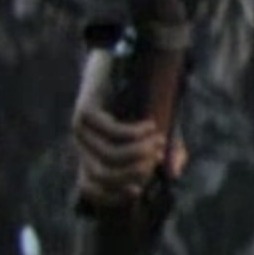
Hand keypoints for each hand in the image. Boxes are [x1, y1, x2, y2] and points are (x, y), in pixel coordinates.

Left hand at [71, 47, 184, 210]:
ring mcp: (81, 128)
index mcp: (91, 155)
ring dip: (139, 152)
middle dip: (134, 172)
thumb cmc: (138, 99)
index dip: (112, 196)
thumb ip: (165, 150)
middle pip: (103, 175)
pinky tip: (151, 125)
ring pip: (109, 156)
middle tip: (158, 157)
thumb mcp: (154, 131)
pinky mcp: (85, 111)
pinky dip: (136, 133)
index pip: (90, 188)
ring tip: (159, 141)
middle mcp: (82, 145)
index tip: (139, 191)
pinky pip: (113, 132)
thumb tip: (173, 172)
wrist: (118, 58)